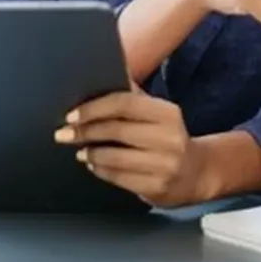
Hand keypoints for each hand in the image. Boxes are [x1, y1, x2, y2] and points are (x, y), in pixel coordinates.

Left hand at [55, 90, 206, 207]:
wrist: (197, 173)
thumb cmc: (169, 139)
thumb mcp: (160, 116)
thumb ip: (135, 99)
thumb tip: (110, 74)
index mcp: (168, 113)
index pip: (126, 103)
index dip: (95, 108)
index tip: (71, 114)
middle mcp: (169, 137)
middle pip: (117, 130)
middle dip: (85, 131)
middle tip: (64, 134)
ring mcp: (164, 164)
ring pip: (114, 156)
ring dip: (91, 152)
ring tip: (79, 149)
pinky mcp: (157, 187)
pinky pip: (118, 177)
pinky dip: (100, 169)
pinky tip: (93, 164)